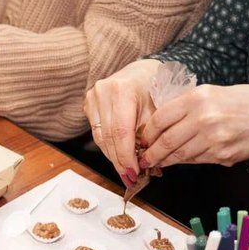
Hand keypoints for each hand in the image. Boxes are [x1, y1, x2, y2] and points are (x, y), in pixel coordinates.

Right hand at [84, 59, 161, 186]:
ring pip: (100, 137)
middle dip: (119, 161)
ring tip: (125, 172)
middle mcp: (103, 92)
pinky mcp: (89, 104)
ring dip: (113, 157)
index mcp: (123, 90)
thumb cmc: (155, 87)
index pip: (121, 132)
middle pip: (108, 137)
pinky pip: (98, 132)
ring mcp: (93, 97)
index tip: (134, 173)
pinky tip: (118, 158)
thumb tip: (151, 165)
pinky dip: (109, 147)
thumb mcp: (159, 108)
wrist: (142, 70)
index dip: (126, 156)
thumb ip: (153, 134)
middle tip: (130, 178)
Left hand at [138, 84, 248, 168]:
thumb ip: (185, 106)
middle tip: (143, 158)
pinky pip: (195, 160)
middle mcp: (204, 117)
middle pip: (166, 141)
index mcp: (198, 98)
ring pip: (179, 154)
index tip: (141, 139)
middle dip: (151, 153)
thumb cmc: (241, 102)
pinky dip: (184, 161)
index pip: (160, 118)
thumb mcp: (211, 93)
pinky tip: (179, 160)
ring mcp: (213, 138)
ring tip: (156, 162)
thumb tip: (157, 124)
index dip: (147, 132)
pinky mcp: (222, 154)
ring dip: (165, 160)